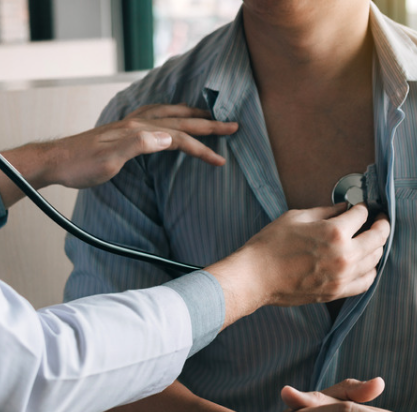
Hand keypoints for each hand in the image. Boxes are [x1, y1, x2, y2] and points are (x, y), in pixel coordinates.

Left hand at [50, 103, 237, 188]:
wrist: (57, 161)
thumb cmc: (82, 165)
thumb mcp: (110, 160)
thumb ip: (139, 145)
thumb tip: (168, 138)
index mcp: (138, 132)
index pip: (179, 138)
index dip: (202, 149)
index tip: (222, 160)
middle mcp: (137, 124)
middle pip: (180, 121)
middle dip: (208, 125)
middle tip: (232, 125)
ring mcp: (131, 125)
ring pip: (169, 114)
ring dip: (192, 115)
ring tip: (208, 117)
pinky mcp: (125, 130)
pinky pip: (156, 116)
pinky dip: (172, 114)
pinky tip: (172, 118)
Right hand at [205, 204, 389, 327]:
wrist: (255, 277)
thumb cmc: (271, 245)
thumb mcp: (297, 217)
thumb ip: (326, 212)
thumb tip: (344, 209)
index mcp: (334, 232)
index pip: (362, 215)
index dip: (363, 208)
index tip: (361, 207)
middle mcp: (344, 255)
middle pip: (377, 237)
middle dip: (381, 225)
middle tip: (379, 220)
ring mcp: (342, 277)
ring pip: (375, 260)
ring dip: (377, 247)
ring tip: (373, 240)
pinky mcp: (336, 292)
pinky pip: (365, 282)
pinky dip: (371, 271)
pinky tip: (366, 264)